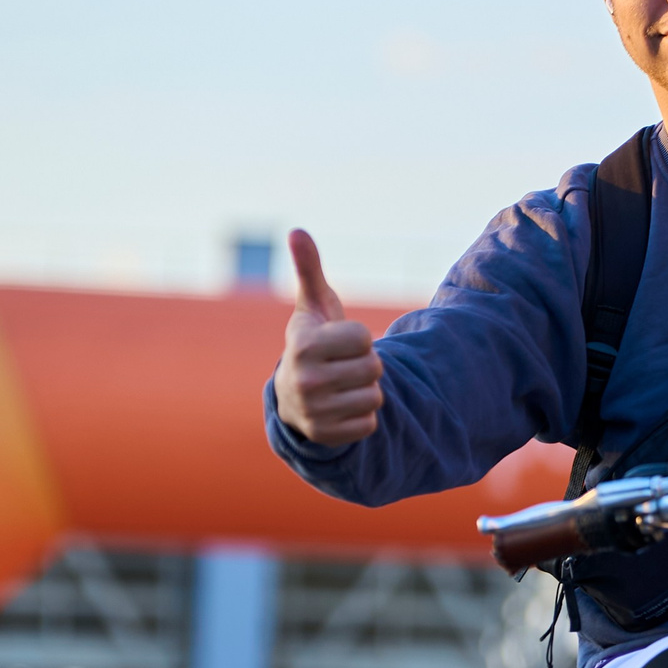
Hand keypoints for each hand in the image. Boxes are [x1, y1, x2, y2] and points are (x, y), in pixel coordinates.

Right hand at [273, 229, 383, 445]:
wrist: (292, 395)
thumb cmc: (312, 341)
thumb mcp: (312, 306)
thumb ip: (309, 269)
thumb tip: (297, 230)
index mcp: (303, 346)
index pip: (365, 338)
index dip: (359, 338)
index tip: (338, 342)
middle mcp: (305, 381)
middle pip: (374, 368)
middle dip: (365, 365)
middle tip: (342, 366)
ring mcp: (314, 412)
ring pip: (375, 397)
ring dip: (365, 390)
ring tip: (341, 386)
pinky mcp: (326, 437)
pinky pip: (370, 424)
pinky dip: (362, 416)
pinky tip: (341, 408)